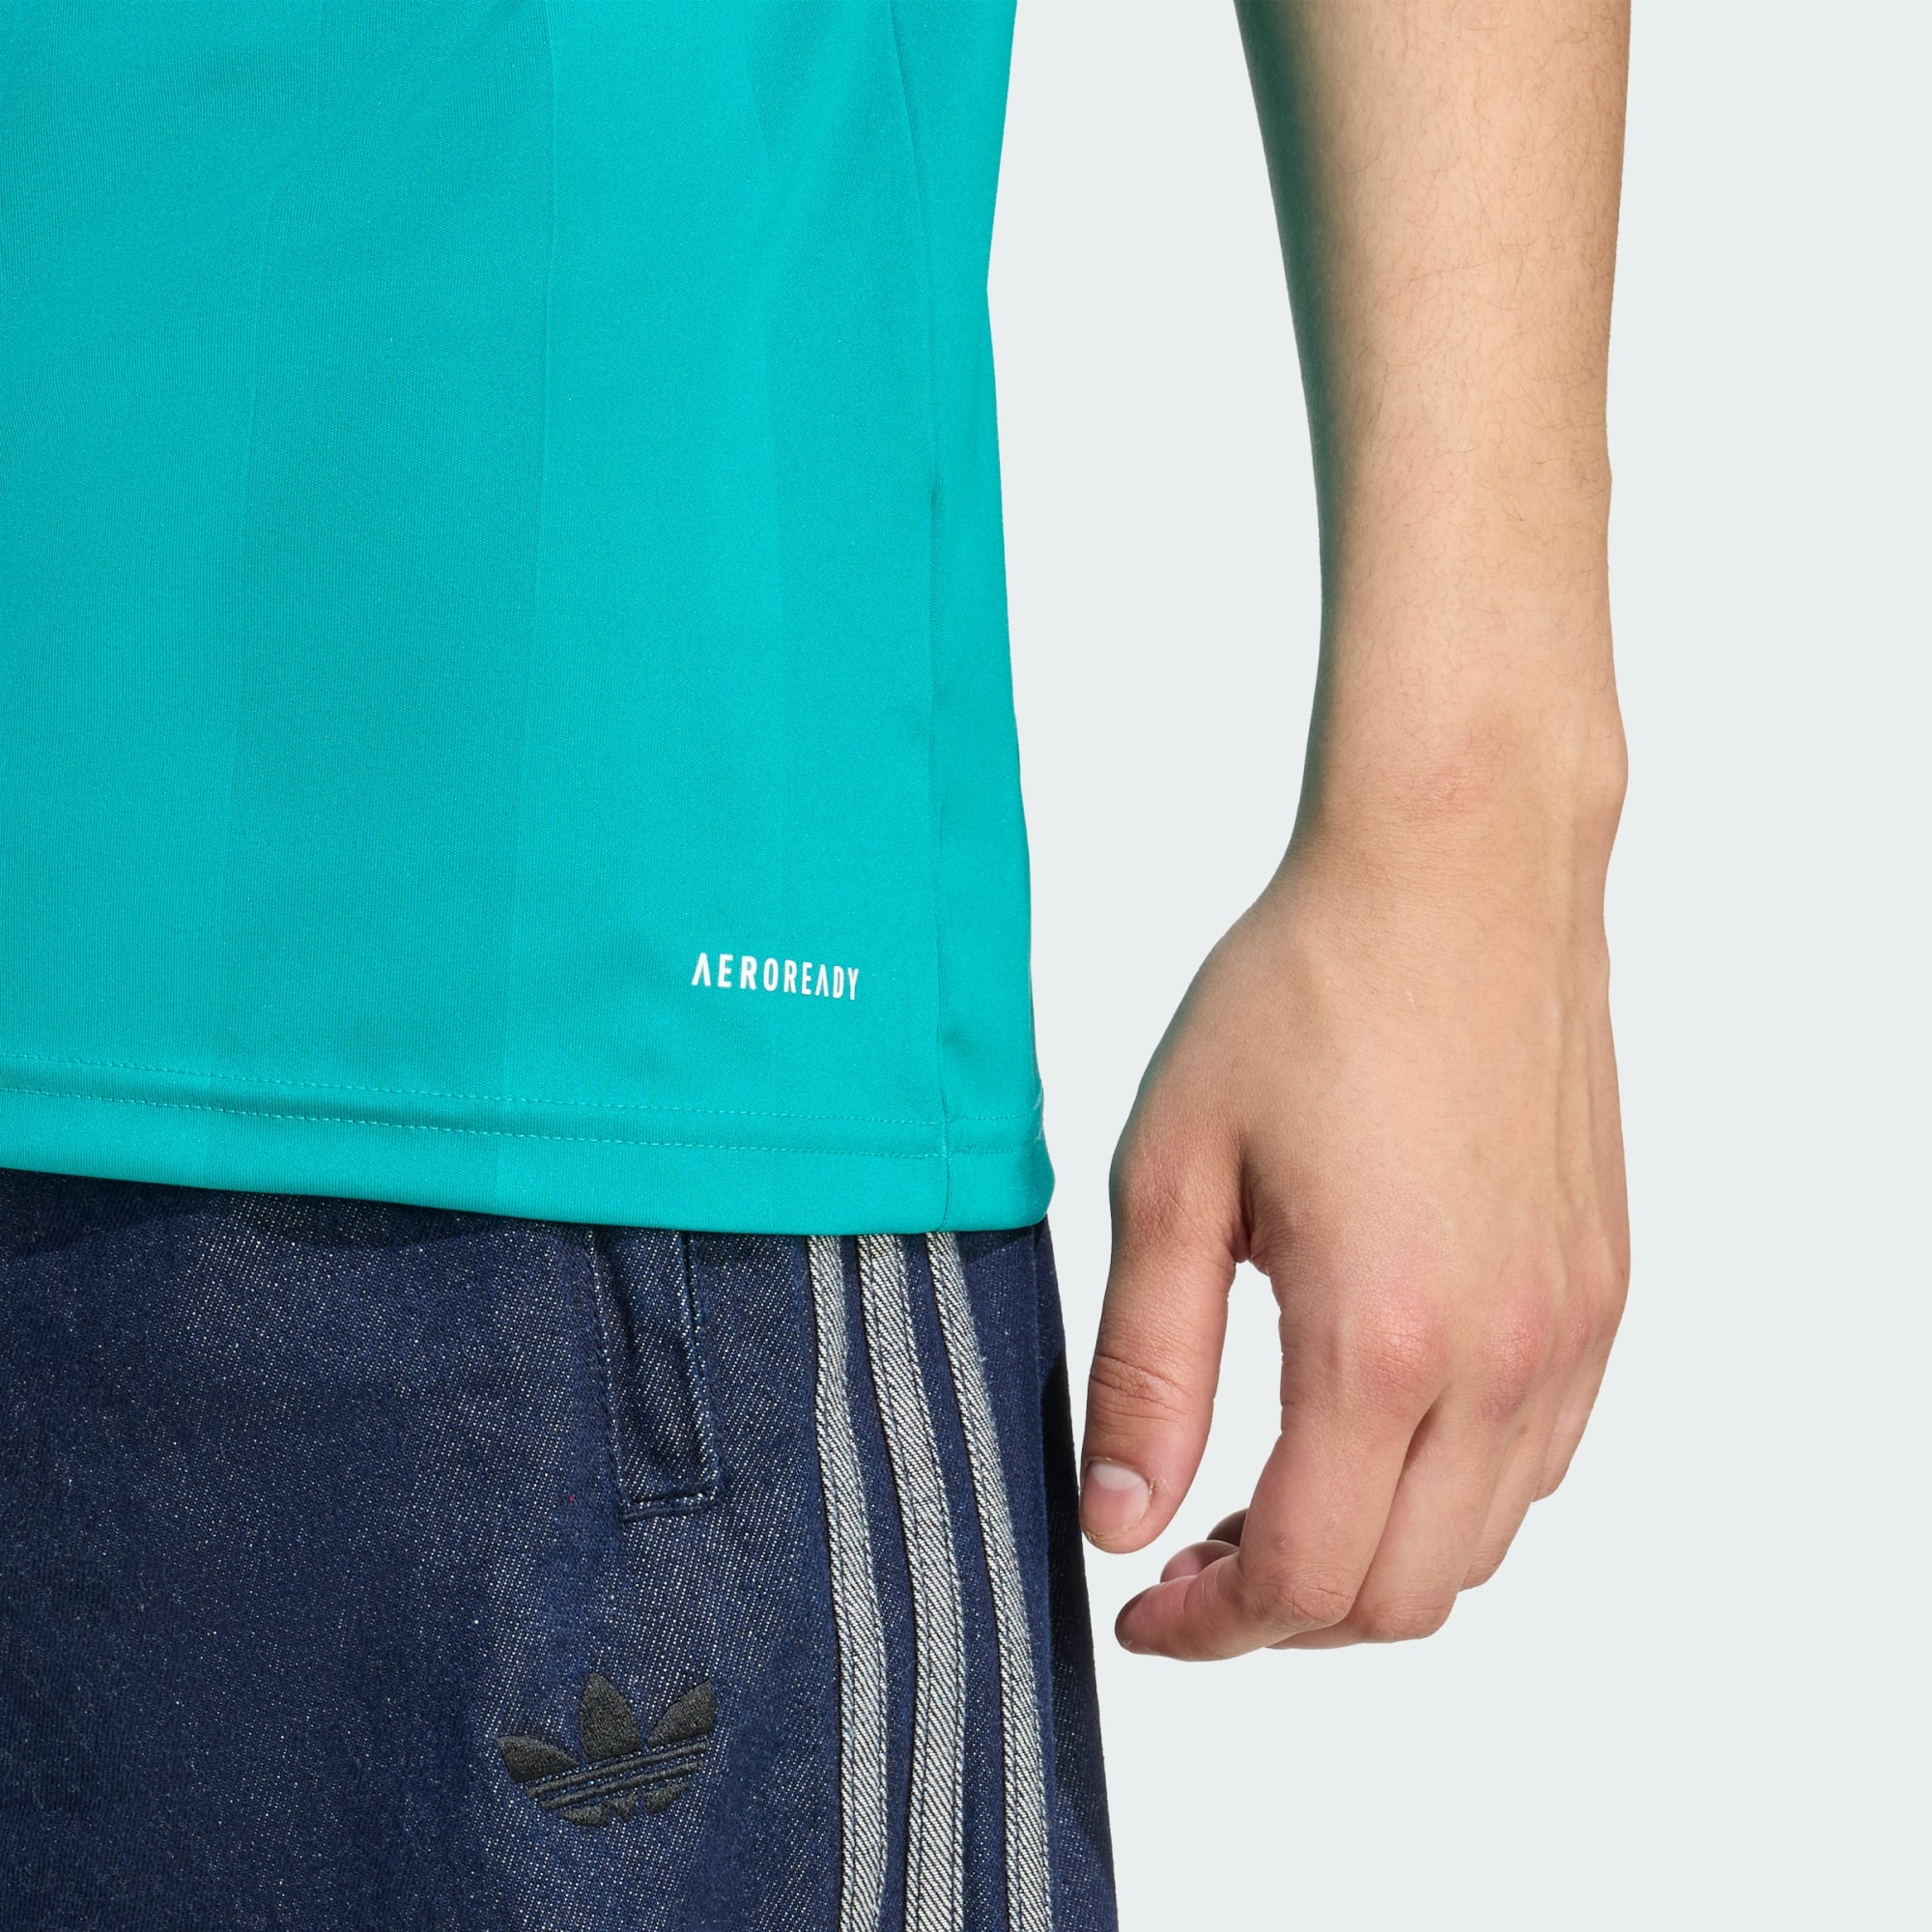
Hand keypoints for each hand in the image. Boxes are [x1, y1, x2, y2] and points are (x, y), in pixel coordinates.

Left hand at [1079, 788, 1627, 1657]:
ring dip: (1370, 1560)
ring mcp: (1569, 1327)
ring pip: (1481, 1544)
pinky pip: (1538, 1460)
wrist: (1455, 875)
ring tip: (1268, 1495)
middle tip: (1187, 1559)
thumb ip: (1148, 1365)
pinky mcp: (1598, 1287)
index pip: (1303, 1575)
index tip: (1140, 1609)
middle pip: (1402, 1594)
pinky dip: (1449, 1494)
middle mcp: (1501, 1356)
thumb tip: (1124, 1517)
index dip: (1209, 1627)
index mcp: (1380, 1339)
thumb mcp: (1173, 1175)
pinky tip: (1369, 1425)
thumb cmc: (1306, 994)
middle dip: (1281, 1615)